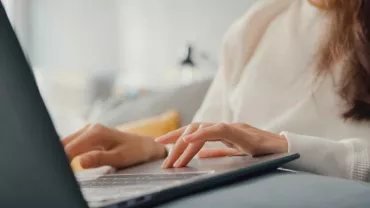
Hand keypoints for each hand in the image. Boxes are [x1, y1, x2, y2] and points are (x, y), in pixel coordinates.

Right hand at [62, 124, 166, 168]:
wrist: (144, 146)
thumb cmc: (134, 151)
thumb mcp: (118, 158)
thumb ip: (99, 159)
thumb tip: (80, 162)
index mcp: (96, 133)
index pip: (70, 148)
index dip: (61, 160)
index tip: (58, 171)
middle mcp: (90, 128)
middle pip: (64, 143)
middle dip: (58, 156)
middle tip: (55, 171)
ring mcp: (89, 131)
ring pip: (67, 142)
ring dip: (61, 153)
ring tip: (59, 167)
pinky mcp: (89, 136)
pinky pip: (73, 143)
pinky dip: (67, 152)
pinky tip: (66, 161)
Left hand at [155, 123, 287, 167]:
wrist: (282, 148)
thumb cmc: (260, 149)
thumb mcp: (233, 151)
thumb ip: (216, 151)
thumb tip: (199, 154)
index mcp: (220, 132)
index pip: (195, 132)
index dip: (178, 137)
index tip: (163, 146)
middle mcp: (223, 126)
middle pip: (194, 128)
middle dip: (175, 138)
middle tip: (159, 147)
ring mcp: (231, 127)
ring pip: (202, 128)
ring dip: (185, 140)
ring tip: (171, 153)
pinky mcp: (239, 131)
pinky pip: (218, 130)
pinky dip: (202, 133)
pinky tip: (189, 138)